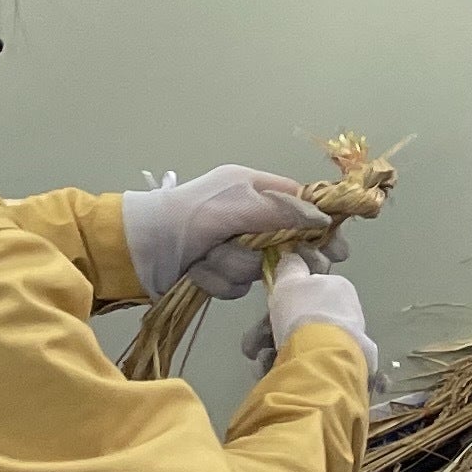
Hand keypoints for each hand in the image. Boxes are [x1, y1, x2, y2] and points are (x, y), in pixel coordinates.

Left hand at [127, 166, 334, 300]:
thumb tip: (323, 218)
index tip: (336, 248)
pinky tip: (198, 271)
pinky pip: (233, 284)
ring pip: (256, 268)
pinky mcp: (214, 271)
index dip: (319, 226)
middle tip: (288, 269)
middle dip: (273, 255)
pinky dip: (216, 280)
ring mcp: (228, 245)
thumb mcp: (237, 204)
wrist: (136, 248)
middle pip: (283, 242)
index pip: (299, 204)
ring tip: (209, 258)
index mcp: (251, 188)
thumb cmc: (188, 216)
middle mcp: (244, 215)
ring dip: (233, 267)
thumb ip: (282, 211)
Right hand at [249, 255, 374, 374]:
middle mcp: (347, 314)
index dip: (283, 298)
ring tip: (262, 361)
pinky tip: (273, 371)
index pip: (308, 289)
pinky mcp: (341, 369)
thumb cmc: (304, 316)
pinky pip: (307, 365)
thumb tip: (291, 258)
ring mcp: (347, 344)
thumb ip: (289, 268)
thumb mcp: (290, 281)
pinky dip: (287, 367)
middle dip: (270, 331)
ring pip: (300, 344)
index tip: (267, 308)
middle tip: (254, 344)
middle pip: (299, 319)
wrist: (322, 361)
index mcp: (339, 288)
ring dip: (274, 351)